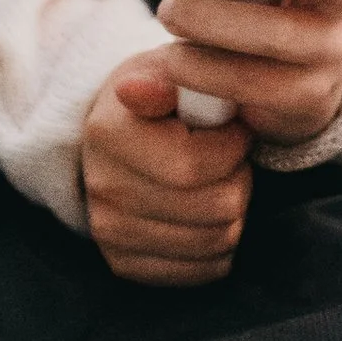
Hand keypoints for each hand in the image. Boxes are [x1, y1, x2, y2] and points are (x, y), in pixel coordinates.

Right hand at [81, 67, 251, 286]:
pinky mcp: (125, 263)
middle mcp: (101, 186)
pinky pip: (202, 271)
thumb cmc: (170, 96)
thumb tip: (136, 90)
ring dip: (235, 211)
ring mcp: (110, 230)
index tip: (236, 131)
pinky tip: (211, 213)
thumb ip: (170, 77)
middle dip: (240, 179)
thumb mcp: (175, 69)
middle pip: (214, 209)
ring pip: (216, 242)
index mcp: (108, 131)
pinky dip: (222, 245)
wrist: (129, 132)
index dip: (233, 149)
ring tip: (220, 181)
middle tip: (232, 159)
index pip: (192, 166)